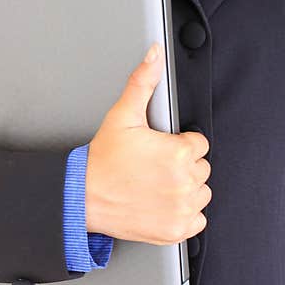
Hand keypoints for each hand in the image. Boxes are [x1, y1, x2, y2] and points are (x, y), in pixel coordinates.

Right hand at [85, 43, 210, 244]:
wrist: (83, 197)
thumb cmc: (101, 160)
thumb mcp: (121, 116)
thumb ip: (142, 82)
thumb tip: (154, 55)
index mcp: (179, 152)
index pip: (198, 145)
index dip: (177, 145)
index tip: (157, 151)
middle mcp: (184, 181)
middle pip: (201, 169)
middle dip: (181, 167)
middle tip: (151, 168)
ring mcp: (182, 207)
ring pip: (200, 193)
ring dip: (183, 190)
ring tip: (154, 185)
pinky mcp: (176, 229)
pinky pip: (196, 220)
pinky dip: (182, 214)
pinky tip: (159, 203)